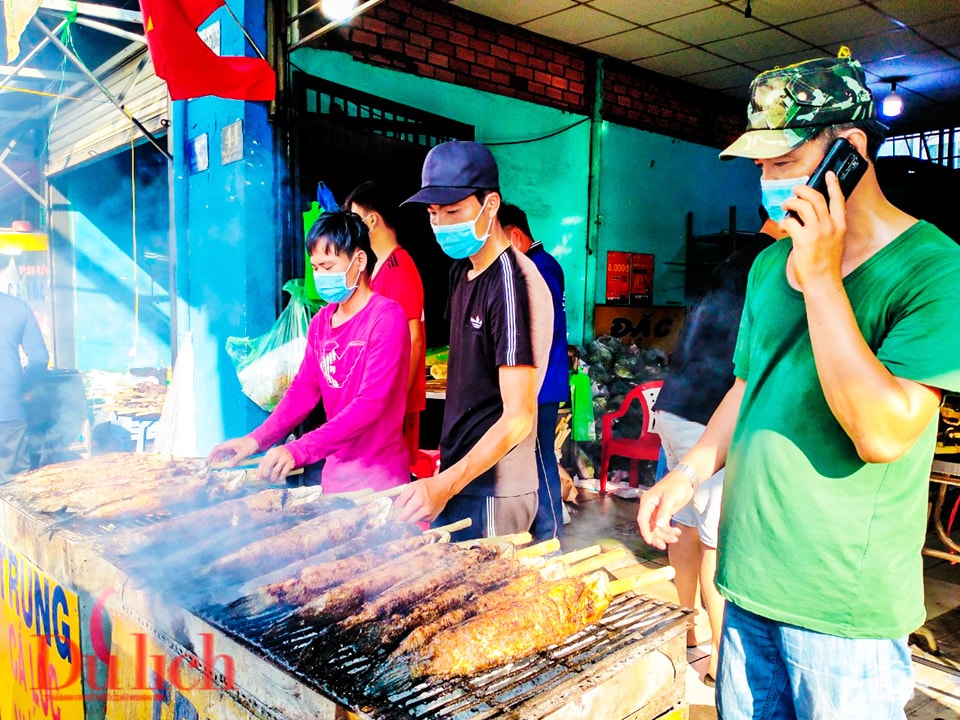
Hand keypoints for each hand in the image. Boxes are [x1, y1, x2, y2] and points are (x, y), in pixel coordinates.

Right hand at [207, 436, 258, 464]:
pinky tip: (230, 465)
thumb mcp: (244, 453)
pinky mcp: (237, 450)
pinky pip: (230, 456)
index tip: (209, 461)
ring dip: (222, 460)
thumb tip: (228, 466)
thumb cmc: (251, 445)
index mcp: (229, 444)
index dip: (212, 454)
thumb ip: (236, 459)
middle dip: (216, 459)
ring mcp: (233, 448)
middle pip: (220, 452)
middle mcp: (230, 445)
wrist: (259, 441)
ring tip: (221, 466)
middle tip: (214, 466)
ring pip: (225, 454)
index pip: (217, 448)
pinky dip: (229, 460)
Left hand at [256, 446, 296, 482]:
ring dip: (273, 476)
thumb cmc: (277, 455)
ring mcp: (285, 459)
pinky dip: (281, 477)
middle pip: (269, 465)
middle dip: (265, 473)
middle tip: (265, 478)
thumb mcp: (270, 456)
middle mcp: (278, 454)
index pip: (264, 462)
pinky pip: (284, 472)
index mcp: (271, 452)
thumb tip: (258, 476)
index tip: (258, 478)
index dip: (260, 471)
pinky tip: (280, 478)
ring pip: (276, 470)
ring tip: (272, 480)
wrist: (290, 450)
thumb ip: (264, 464)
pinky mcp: (290, 463)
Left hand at [391, 474, 453, 523]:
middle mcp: (424, 510)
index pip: (402, 516)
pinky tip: (420, 509)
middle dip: (402, 518)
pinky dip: (418, 516)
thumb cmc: (428, 486)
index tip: (392, 517)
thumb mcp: (412, 486)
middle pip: (407, 521)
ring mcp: (429, 516)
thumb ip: (402, 497)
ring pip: (414, 522)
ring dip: (410, 517)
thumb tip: (395, 507)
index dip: (395, 517)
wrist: (443, 487)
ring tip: (412, 507)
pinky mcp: (432, 518)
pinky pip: (420, 521)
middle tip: (400, 512)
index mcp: (418, 501)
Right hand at [636, 472, 693, 549]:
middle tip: (665, 545)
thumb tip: (658, 525)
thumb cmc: (677, 484)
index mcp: (647, 502)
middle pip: (649, 527)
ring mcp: (657, 511)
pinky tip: (677, 532)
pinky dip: (669, 531)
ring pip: (657, 528)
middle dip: (657, 536)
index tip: (650, 541)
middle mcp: (650, 507)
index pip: (642, 519)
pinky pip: (663, 526)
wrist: (687, 479)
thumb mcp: (671, 498)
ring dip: (665, 535)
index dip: (645, 532)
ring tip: (676, 537)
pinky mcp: (664, 513)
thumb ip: (664, 512)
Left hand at [780, 171, 846, 289]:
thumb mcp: (836, 241)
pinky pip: (790, 222)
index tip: (828, 174)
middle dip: (803, 190)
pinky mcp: (803, 240)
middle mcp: (830, 226)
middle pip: (816, 197)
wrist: (823, 281)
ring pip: (802, 205)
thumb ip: (829, 226)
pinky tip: (782, 227)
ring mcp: (817, 232)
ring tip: (786, 207)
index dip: (833, 184)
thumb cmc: (827, 264)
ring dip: (790, 203)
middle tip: (795, 190)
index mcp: (841, 225)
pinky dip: (783, 222)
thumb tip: (811, 213)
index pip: (838, 199)